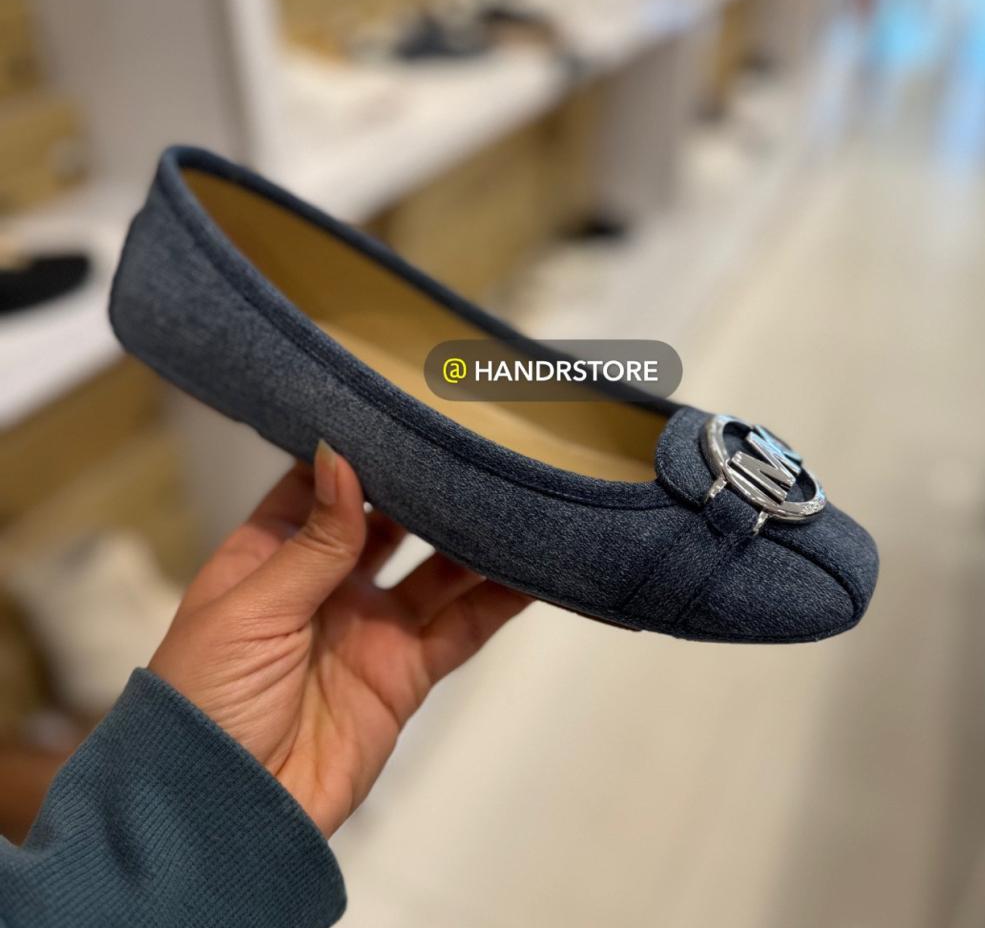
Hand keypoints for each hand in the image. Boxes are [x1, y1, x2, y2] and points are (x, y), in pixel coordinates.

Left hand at [150, 442, 529, 836]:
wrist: (224, 817)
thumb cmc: (208, 702)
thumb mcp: (252, 610)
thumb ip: (312, 539)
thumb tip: (341, 456)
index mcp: (271, 557)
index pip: (320, 487)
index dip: (359, 451)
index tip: (404, 412)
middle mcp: (326, 584)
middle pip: (388, 523)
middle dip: (426, 490)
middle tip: (477, 445)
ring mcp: (370, 627)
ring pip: (436, 570)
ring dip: (474, 539)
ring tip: (518, 496)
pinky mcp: (405, 673)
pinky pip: (460, 627)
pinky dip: (498, 600)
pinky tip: (532, 569)